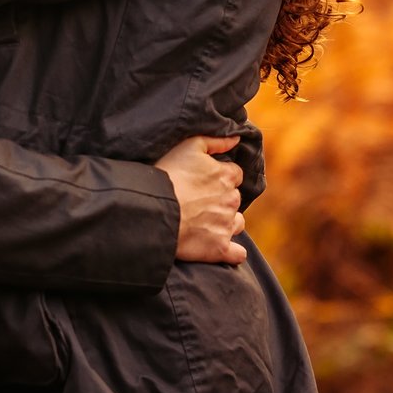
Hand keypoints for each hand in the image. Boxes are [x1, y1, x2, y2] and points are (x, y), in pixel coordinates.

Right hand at [153, 135, 244, 264]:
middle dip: (222, 200)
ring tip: (205, 224)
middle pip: (235, 199)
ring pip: (238, 224)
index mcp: (226, 176)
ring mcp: (227, 225)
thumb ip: (216, 140)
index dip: (221, 177)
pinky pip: (238, 254)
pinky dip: (232, 252)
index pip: (234, 175)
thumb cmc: (167, 175)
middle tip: (199, 202)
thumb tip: (236, 138)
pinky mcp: (219, 248)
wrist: (154, 210)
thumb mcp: (189, 146)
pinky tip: (220, 248)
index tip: (205, 182)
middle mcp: (231, 200)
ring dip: (227, 224)